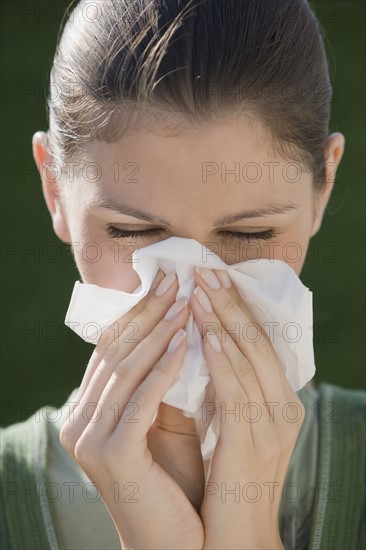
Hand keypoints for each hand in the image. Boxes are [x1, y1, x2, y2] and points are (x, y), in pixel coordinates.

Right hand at [60, 270, 203, 548]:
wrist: (172, 542)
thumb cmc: (172, 479)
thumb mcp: (161, 421)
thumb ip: (159, 381)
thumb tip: (180, 327)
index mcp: (87, 409)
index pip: (111, 348)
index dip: (139, 312)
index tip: (167, 282)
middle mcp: (79, 420)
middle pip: (116, 351)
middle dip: (149, 311)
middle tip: (177, 279)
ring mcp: (90, 438)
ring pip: (127, 369)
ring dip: (160, 331)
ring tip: (187, 302)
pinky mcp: (112, 454)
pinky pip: (142, 400)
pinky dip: (165, 368)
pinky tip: (186, 342)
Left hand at [190, 267, 304, 549]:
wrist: (235, 537)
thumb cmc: (227, 478)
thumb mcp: (230, 424)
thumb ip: (223, 387)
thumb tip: (198, 344)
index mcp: (281, 400)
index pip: (261, 342)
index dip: (237, 306)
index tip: (213, 277)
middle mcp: (284, 407)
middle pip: (258, 341)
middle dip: (229, 302)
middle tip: (205, 270)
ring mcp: (272, 425)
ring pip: (248, 359)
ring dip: (221, 322)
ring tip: (197, 291)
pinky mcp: (252, 443)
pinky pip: (237, 392)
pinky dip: (221, 360)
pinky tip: (204, 337)